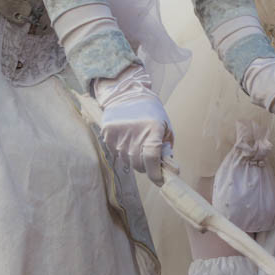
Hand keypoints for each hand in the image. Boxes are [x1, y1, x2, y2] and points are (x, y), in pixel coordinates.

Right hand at [94, 63, 173, 184]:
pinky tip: (127, 140)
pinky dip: (123, 152)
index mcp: (152, 130)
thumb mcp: (166, 126)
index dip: (155, 174)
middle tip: (149, 158)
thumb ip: (167, 148)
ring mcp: (119, 134)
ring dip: (134, 159)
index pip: (152, 159)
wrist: (127, 93)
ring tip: (137, 144)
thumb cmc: (151, 111)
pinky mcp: (108, 134)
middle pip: (139, 164)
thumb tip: (165, 168)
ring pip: (127, 161)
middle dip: (146, 166)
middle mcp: (135, 133)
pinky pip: (116, 154)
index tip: (159, 180)